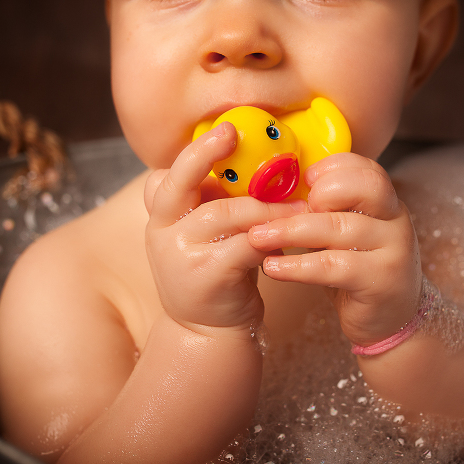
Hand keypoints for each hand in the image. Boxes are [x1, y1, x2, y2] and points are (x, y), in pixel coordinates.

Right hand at [144, 122, 306, 333]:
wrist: (208, 334)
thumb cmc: (216, 274)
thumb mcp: (203, 236)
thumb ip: (213, 203)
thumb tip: (253, 161)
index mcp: (162, 217)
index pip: (165, 175)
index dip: (195, 152)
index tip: (226, 130)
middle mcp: (162, 231)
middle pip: (180, 181)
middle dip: (207, 153)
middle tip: (234, 133)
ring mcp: (179, 254)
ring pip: (227, 212)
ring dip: (269, 206)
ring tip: (301, 206)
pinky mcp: (206, 276)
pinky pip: (246, 244)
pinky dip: (273, 237)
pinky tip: (292, 238)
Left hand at [248, 153, 421, 346]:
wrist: (390, 320)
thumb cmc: (358, 271)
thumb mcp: (343, 235)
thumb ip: (324, 212)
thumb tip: (274, 192)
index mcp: (386, 202)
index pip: (366, 168)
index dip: (332, 168)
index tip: (303, 181)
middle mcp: (396, 220)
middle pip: (361, 187)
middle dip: (317, 194)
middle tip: (281, 210)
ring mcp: (394, 250)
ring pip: (339, 228)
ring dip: (291, 231)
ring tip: (257, 238)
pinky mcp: (382, 281)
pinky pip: (334, 266)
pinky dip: (297, 265)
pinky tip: (273, 267)